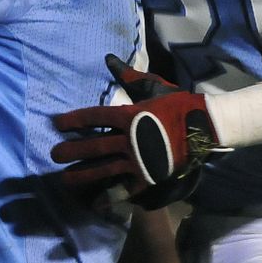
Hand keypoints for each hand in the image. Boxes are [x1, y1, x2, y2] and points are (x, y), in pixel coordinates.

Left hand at [51, 54, 218, 207]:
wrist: (208, 126)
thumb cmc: (179, 104)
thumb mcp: (153, 87)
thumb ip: (129, 76)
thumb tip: (108, 58)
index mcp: (129, 115)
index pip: (93, 117)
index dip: (73, 121)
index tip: (57, 125)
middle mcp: (130, 138)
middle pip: (93, 146)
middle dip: (71, 151)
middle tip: (53, 155)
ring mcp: (139, 159)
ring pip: (104, 168)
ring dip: (82, 175)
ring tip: (64, 179)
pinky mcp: (149, 176)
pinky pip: (125, 188)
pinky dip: (109, 197)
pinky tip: (94, 204)